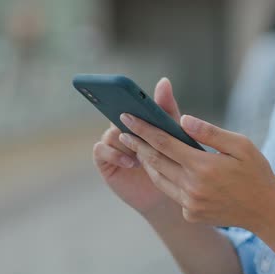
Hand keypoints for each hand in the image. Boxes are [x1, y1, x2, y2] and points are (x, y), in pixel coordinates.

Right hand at [92, 78, 182, 214]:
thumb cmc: (172, 160)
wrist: (169, 191)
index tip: (126, 91)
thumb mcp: (173, 133)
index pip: (128, 102)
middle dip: (122, 114)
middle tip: (128, 115)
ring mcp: (112, 144)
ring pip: (111, 132)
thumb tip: (164, 81)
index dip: (124, 95)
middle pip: (115, 115)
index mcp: (137, 120)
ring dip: (124, 139)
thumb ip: (166, 109)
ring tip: (138, 149)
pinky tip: (131, 162)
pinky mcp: (105, 161)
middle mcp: (121, 129)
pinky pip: (101, 149)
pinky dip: (115, 153)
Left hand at [118, 112, 274, 228]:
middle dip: (137, 144)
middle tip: (124, 131)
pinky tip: (161, 168)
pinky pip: (171, 193)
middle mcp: (192, 186)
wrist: (265, 211)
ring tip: (138, 147)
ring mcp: (190, 203)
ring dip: (146, 162)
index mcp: (202, 166)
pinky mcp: (190, 214)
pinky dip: (164, 179)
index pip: (163, 143)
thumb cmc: (255, 172)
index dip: (143, 129)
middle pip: (155, 161)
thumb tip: (183, 120)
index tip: (127, 117)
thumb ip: (209, 132)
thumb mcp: (240, 145)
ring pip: (159, 178)